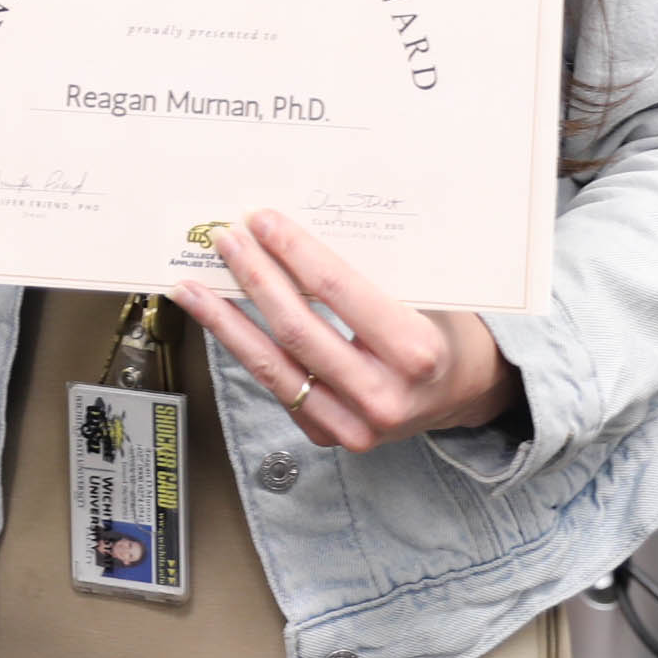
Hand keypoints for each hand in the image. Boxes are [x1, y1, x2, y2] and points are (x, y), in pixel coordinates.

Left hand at [167, 209, 518, 452]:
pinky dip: (243, 351)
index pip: (339, 291)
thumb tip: (298, 230)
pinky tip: (219, 322)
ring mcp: (354, 426)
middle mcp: (384, 397)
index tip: (261, 220)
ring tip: (193, 287)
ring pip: (274, 366)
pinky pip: (277, 387)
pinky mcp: (329, 436)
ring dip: (226, 321)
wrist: (464, 392)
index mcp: (416, 352)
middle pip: (298, 329)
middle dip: (255, 278)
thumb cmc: (444, 329)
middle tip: (226, 240)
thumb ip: (373, 269)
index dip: (294, 252)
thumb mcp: (428, 292)